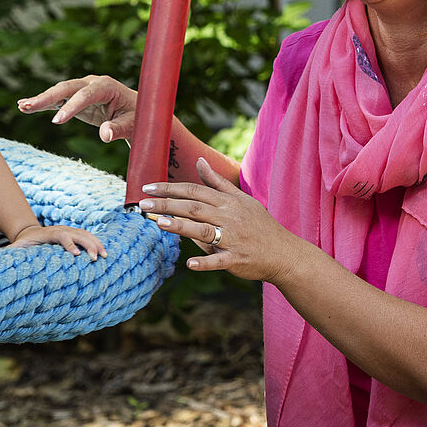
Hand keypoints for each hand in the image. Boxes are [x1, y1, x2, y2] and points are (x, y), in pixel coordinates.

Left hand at [9, 223, 105, 258]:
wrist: (29, 232)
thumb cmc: (24, 243)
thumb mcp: (17, 247)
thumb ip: (11, 252)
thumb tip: (2, 259)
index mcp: (50, 233)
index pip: (62, 236)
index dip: (69, 245)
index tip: (76, 255)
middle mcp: (62, 230)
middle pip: (79, 234)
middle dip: (88, 245)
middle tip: (96, 258)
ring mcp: (70, 231)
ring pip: (86, 235)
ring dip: (96, 244)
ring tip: (105, 256)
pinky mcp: (74, 234)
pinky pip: (88, 237)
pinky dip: (97, 243)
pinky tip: (104, 253)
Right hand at [18, 75, 138, 144]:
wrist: (138, 114)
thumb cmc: (138, 119)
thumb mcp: (132, 126)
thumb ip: (119, 129)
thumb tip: (105, 135)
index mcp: (107, 86)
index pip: (86, 95)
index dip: (71, 107)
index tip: (57, 121)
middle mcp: (92, 83)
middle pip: (67, 88)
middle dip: (47, 97)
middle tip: (28, 106)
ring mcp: (83, 89)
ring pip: (59, 92)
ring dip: (41, 99)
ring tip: (22, 106)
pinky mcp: (76, 98)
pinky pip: (57, 100)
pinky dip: (42, 103)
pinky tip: (25, 107)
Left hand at [139, 159, 303, 281]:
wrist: (283, 252)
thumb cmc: (259, 225)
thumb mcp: (241, 199)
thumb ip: (217, 182)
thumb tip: (199, 162)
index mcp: (227, 202)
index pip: (194, 190)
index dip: (170, 188)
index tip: (147, 187)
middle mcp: (229, 217)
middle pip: (194, 207)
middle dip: (167, 204)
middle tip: (142, 203)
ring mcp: (233, 238)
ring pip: (203, 230)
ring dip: (181, 226)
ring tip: (159, 223)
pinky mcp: (237, 259)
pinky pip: (219, 260)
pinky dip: (205, 262)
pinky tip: (190, 264)